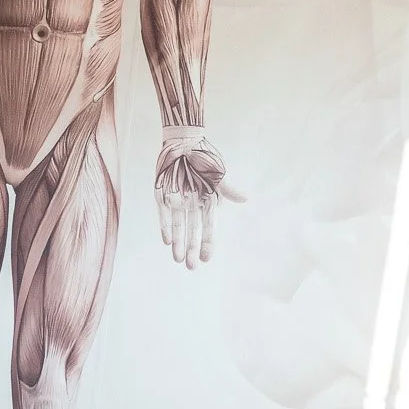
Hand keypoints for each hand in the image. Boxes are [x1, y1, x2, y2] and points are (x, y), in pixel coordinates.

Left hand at [155, 127, 243, 267]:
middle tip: (191, 267)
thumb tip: (245, 199)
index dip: (208, 243)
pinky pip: (163, 214)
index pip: (209, 227)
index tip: (206, 259)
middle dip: (192, 249)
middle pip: (193, 231)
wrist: (183, 142)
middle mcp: (193, 205)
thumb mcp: (218, 173)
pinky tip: (167, 240)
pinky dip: (165, 226)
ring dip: (178, 242)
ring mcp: (177, 201)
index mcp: (208, 202)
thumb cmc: (204, 157)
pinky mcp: (162, 195)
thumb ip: (228, 188)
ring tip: (178, 259)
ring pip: (178, 226)